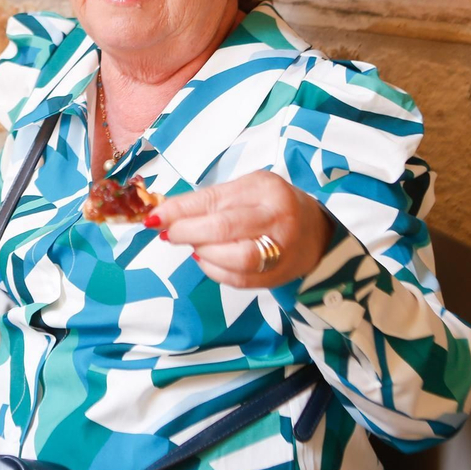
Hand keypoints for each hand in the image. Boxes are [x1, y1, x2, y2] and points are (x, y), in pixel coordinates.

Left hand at [149, 172, 332, 288]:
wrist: (316, 232)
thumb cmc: (270, 205)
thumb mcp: (244, 189)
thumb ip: (208, 201)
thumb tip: (166, 214)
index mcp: (265, 189)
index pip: (214, 200)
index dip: (179, 211)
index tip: (154, 217)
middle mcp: (277, 218)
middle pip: (223, 228)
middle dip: (187, 232)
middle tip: (170, 233)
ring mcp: (281, 250)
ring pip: (234, 258)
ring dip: (203, 253)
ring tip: (194, 245)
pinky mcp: (277, 276)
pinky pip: (239, 279)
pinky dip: (214, 270)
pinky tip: (207, 259)